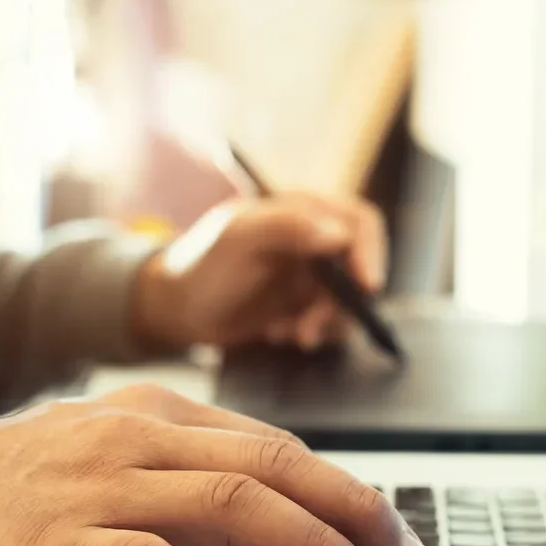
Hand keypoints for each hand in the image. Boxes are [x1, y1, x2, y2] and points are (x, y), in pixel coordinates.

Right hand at [0, 385, 429, 545]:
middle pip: (274, 468)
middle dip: (355, 514)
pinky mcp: (61, 540)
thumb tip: (268, 504)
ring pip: (233, 506)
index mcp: (157, 415)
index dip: (344, 489)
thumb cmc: (14, 485)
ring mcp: (102, 485)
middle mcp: (139, 438)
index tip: (387, 531)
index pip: (275, 446)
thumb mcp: (112, 455)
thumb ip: (184, 469)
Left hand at [134, 192, 386, 350]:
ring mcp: (311, 275)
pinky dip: (311, 333)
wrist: (175, 308)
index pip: (360, 224)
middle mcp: (315, 241)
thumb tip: (339, 234)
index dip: (370, 254)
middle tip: (310, 328)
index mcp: (305, 211)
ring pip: (347, 302)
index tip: (366, 289)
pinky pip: (330, 323)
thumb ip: (287, 227)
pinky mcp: (304, 306)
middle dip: (342, 303)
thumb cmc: (201, 263)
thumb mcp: (239, 238)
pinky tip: (278, 334)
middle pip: (359, 269)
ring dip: (324, 324)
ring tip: (289, 335)